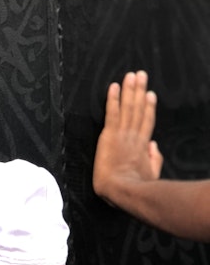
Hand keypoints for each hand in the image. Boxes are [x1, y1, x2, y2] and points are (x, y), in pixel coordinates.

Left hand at [93, 70, 162, 204]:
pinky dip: (113, 99)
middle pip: (138, 108)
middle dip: (140, 90)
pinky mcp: (110, 135)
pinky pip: (112, 112)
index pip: (146, 121)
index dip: (148, 106)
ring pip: (127, 107)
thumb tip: (154, 146)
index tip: (150, 94)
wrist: (123, 190)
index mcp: (143, 145)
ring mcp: (122, 134)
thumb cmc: (135, 187)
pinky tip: (114, 86)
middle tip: (141, 75)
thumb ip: (154, 159)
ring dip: (129, 89)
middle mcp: (134, 135)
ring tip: (131, 75)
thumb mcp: (151, 173)